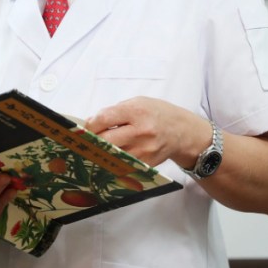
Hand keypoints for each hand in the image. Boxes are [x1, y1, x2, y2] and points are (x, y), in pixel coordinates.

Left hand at [83, 97, 210, 167]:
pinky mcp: (146, 164)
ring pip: (111, 155)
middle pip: (105, 140)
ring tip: (96, 149)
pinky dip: (113, 161)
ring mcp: (144, 150)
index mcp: (137, 112)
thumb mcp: (138, 102)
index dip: (90, 125)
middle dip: (92, 141)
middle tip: (85, 141)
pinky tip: (110, 157)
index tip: (84, 128)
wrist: (183, 132)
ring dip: (100, 153)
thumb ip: (115, 111)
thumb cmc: (158, 114)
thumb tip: (91, 123)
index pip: (104, 119)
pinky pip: (122, 164)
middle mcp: (141, 132)